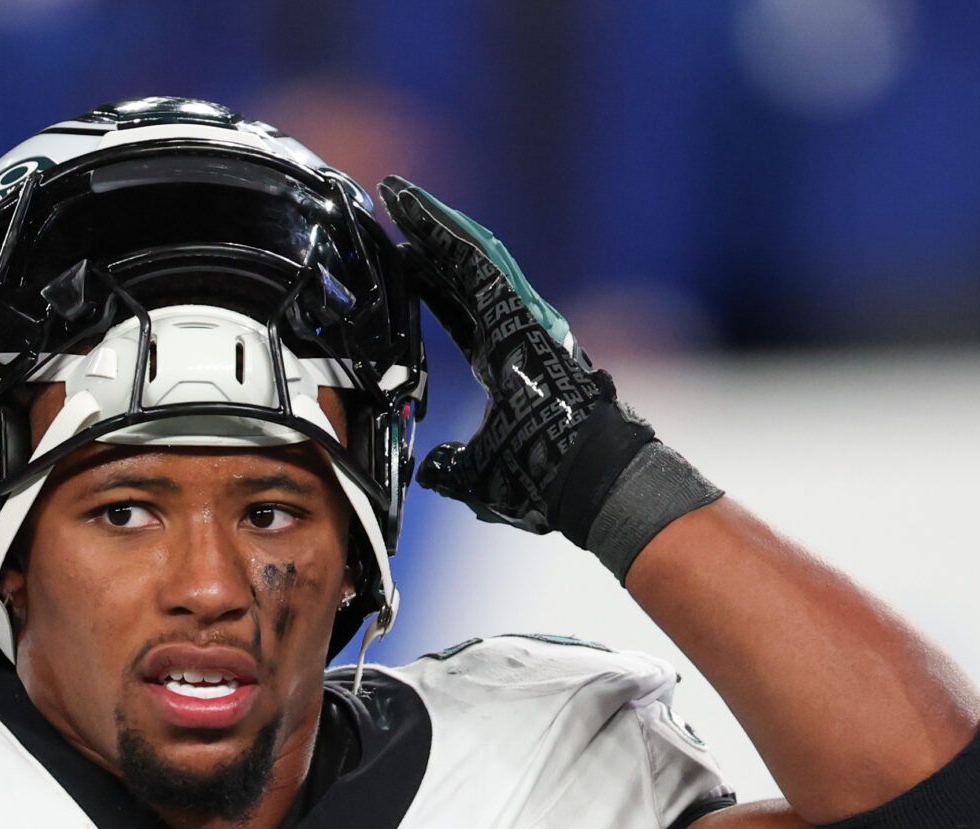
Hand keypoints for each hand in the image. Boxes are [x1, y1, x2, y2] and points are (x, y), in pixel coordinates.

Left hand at [378, 176, 653, 543]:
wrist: (588, 483)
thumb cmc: (547, 483)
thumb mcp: (480, 474)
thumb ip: (454, 466)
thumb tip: (433, 470)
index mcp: (503, 358)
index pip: (458, 307)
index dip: (429, 279)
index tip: (401, 254)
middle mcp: (513, 330)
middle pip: (462, 271)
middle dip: (427, 235)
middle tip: (391, 200)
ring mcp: (521, 318)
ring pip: (471, 256)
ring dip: (433, 224)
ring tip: (399, 194)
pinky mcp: (522, 315)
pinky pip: (481, 267)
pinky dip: (451, 239)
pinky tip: (424, 213)